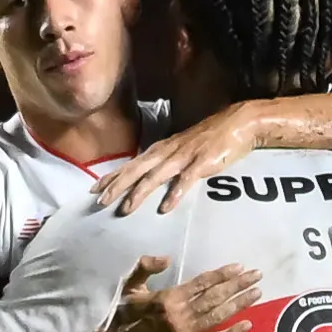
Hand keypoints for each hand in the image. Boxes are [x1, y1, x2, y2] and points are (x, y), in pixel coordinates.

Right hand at [104, 256, 261, 331]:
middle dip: (238, 285)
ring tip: (257, 292)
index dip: (222, 274)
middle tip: (257, 274)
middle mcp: (180, 315)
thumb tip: (167, 258)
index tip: (239, 267)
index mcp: (168, 298)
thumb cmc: (123, 317)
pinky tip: (248, 324)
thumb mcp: (130, 288)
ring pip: (218, 316)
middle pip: (215, 297)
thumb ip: (146, 268)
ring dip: (239, 303)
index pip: (201, 283)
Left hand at [106, 102, 269, 214]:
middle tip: (99, 202)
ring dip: (139, 193)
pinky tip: (165, 208)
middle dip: (117, 186)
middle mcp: (167, 152)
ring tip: (125, 209)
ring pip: (156, 176)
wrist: (237, 123)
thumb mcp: (180, 149)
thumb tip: (148, 178)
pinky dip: (175, 193)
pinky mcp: (202, 163)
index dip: (112, 177)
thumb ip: (164, 163)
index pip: (130, 165)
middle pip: (136, 170)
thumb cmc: (208, 139)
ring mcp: (184, 157)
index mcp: (161, 150)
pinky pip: (186, 180)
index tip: (93, 191)